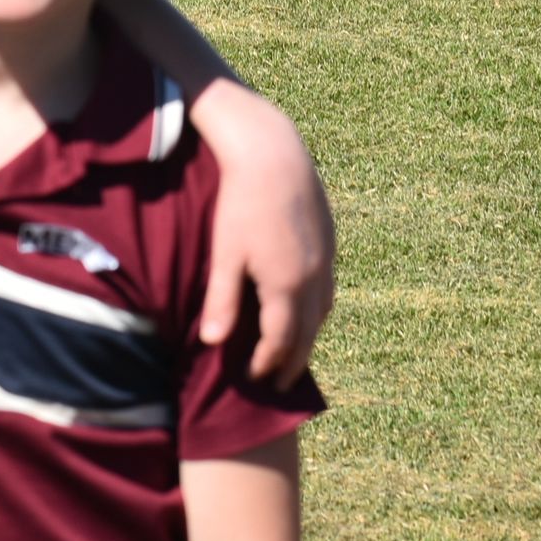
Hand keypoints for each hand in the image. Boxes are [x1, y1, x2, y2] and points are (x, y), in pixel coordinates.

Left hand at [195, 85, 333, 386]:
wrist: (273, 155)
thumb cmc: (241, 204)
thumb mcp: (226, 254)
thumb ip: (221, 300)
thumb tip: (211, 343)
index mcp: (286, 285)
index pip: (281, 341)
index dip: (267, 364)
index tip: (252, 378)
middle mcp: (313, 277)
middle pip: (307, 334)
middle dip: (292, 362)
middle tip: (279, 385)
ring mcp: (326, 259)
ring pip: (322, 312)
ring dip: (307, 337)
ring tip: (292, 353)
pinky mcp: (329, 241)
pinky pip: (327, 289)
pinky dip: (316, 310)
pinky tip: (303, 309)